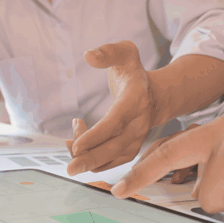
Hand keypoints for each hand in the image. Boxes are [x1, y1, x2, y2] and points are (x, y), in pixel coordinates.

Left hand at [67, 41, 158, 175]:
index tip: (76, 145)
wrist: (154, 95)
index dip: (96, 135)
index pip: (115, 121)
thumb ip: (108, 53)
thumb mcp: (125, 53)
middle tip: (70, 168)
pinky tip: (78, 152)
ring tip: (69, 150)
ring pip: (113, 157)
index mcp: (136, 99)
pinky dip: (95, 162)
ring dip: (90, 160)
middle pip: (115, 146)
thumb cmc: (133, 73)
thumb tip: (88, 56)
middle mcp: (139, 122)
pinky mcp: (131, 149)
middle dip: (90, 159)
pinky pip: (113, 162)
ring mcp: (137, 138)